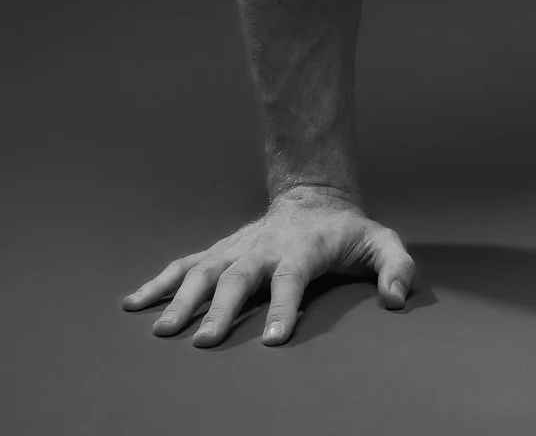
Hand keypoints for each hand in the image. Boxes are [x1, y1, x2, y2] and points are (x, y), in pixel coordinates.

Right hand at [121, 184, 415, 346]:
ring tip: (162, 331)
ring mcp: (238, 248)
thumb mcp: (381, 242)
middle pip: (241, 277)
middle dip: (223, 309)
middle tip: (204, 342)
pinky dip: (158, 282)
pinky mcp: (220, 252)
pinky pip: (184, 265)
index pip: (294, 277)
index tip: (275, 339)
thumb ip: (396, 267)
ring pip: (206, 271)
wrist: (313, 197)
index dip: (285, 306)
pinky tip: (133, 303)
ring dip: (182, 299)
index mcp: (303, 248)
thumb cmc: (348, 232)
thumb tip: (398, 299)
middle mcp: (264, 247)